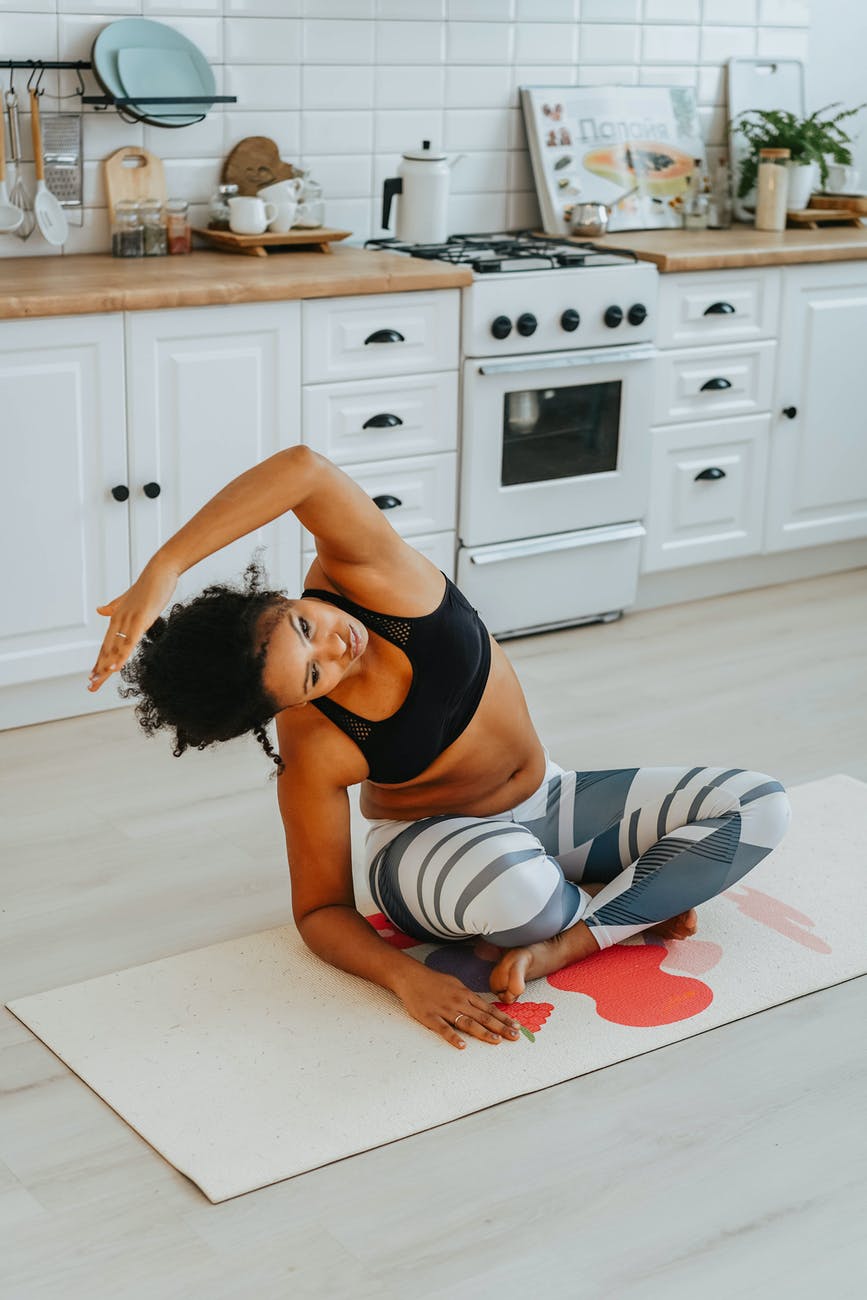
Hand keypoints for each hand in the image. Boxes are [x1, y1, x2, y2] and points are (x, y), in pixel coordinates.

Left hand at [88, 557, 179, 691]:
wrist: (160, 570)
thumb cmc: (148, 585)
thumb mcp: (127, 599)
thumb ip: (113, 606)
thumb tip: (99, 610)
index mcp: (117, 618)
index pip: (106, 645)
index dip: (99, 661)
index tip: (93, 677)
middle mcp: (119, 620)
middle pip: (107, 650)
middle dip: (99, 669)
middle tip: (91, 686)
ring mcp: (129, 620)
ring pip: (116, 648)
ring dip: (106, 666)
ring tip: (98, 681)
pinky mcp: (141, 620)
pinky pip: (129, 642)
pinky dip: (121, 655)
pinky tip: (115, 667)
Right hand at [396, 964, 521, 1050]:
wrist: (412, 977)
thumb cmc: (434, 981)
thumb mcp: (456, 984)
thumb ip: (469, 997)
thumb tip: (483, 1006)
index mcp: (465, 995)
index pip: (489, 1009)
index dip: (503, 1018)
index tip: (517, 1026)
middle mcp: (459, 1002)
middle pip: (483, 1017)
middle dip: (501, 1028)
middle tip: (515, 1037)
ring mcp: (445, 1010)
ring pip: (467, 1023)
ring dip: (483, 1033)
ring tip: (497, 1041)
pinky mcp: (431, 1017)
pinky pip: (443, 1029)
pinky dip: (453, 1037)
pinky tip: (462, 1046)